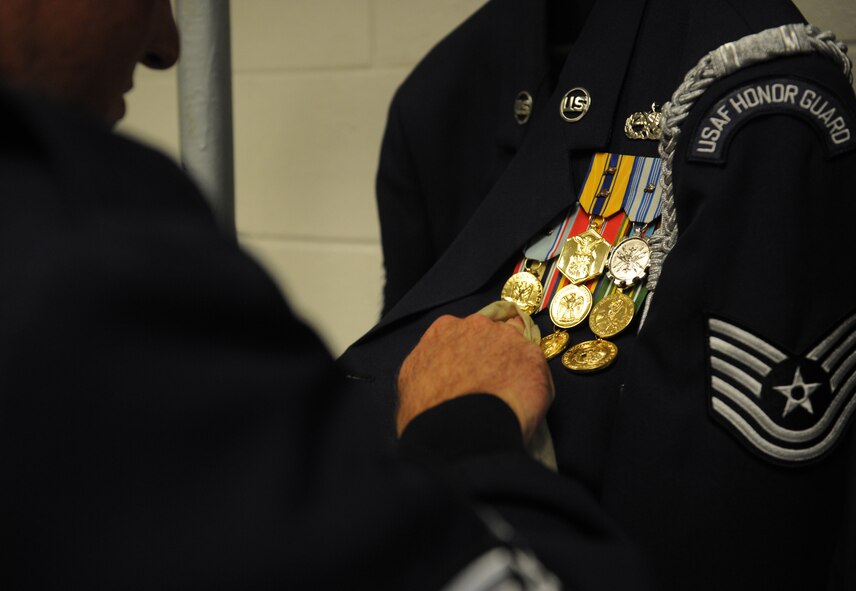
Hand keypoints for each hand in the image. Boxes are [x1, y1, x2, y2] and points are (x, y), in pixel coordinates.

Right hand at [396, 311, 553, 443]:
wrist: (459, 430)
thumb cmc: (427, 413)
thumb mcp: (411, 382)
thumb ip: (428, 366)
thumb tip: (439, 375)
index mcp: (444, 330)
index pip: (463, 333)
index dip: (469, 353)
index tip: (472, 370)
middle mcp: (476, 325)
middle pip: (491, 333)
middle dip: (493, 353)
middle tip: (492, 383)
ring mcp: (507, 338)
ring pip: (517, 346)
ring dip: (516, 365)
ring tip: (510, 396)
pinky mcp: (533, 357)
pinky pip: (537, 368)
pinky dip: (534, 384)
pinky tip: (523, 404)